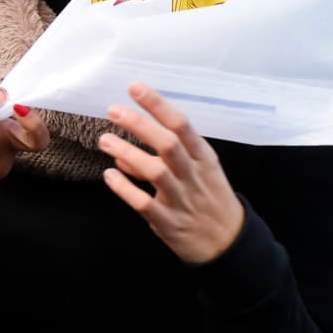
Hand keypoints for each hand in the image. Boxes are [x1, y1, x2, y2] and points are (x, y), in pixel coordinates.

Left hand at [98, 82, 243, 263]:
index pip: (181, 125)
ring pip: (155, 172)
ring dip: (128, 154)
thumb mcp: (198, 172)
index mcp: (204, 157)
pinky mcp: (170, 223)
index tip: (136, 87)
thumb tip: (123, 156)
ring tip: (104, 140)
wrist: (228, 244)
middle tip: (113, 110)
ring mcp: (182, 200)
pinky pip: (144, 204)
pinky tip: (109, 177)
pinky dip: (125, 189)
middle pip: (168, 144)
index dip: (158, 105)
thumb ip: (164, 160)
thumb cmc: (208, 198)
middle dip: (139, 124)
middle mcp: (194, 175)